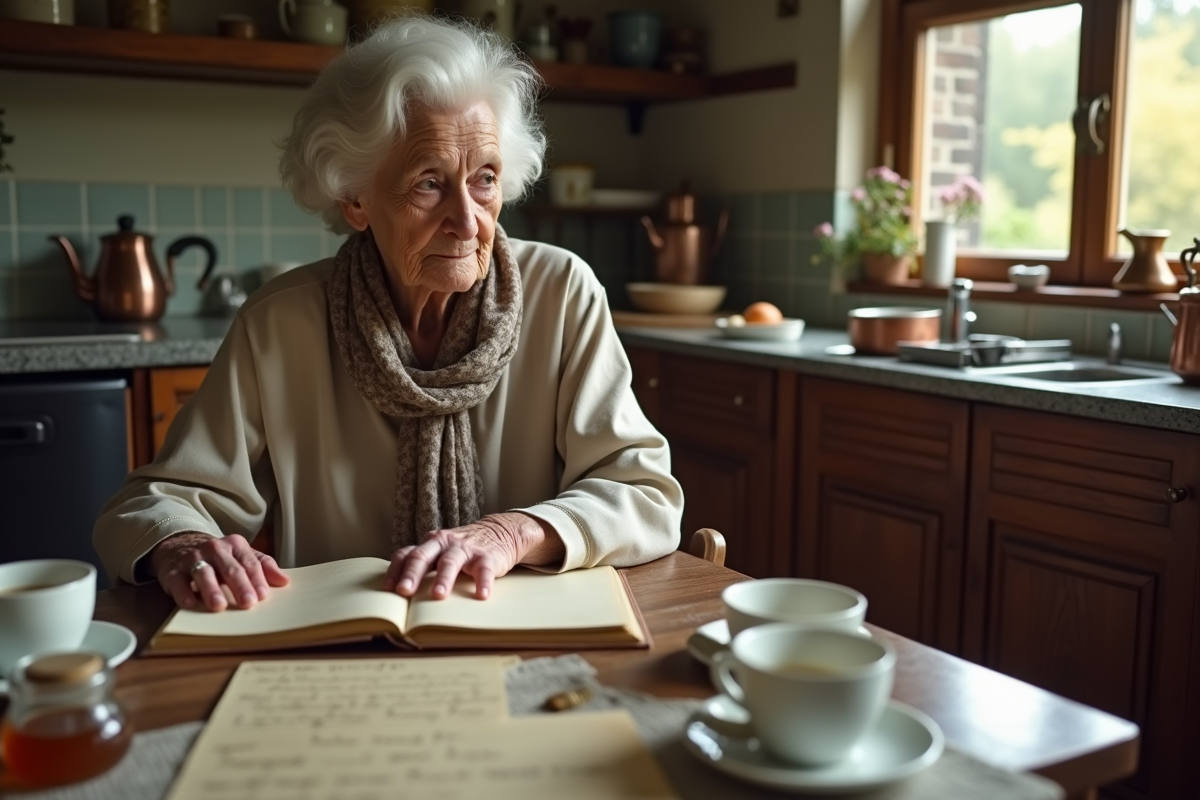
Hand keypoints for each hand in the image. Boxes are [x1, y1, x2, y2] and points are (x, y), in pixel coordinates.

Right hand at [149, 532, 289, 611]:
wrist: (179, 544)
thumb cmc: (218, 557)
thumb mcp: (241, 556)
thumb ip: (263, 566)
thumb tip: (285, 581)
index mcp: (235, 545)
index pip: (250, 563)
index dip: (257, 579)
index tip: (263, 595)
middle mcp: (215, 549)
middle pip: (230, 568)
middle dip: (240, 585)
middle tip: (248, 602)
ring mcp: (193, 558)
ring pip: (204, 573)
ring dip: (211, 589)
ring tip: (218, 606)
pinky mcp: (173, 571)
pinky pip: (178, 581)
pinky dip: (183, 592)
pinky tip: (190, 603)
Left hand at [384, 512, 563, 600]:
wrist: (500, 532)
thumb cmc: (462, 549)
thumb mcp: (440, 552)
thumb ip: (423, 565)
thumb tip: (397, 594)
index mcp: (429, 543)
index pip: (406, 554)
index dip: (395, 570)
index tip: (388, 588)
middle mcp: (444, 543)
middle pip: (423, 556)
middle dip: (412, 574)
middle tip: (404, 592)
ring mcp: (465, 549)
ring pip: (450, 562)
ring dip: (443, 578)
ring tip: (437, 596)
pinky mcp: (487, 557)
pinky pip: (484, 570)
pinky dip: (483, 582)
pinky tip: (481, 595)